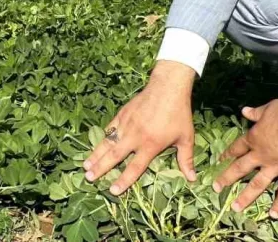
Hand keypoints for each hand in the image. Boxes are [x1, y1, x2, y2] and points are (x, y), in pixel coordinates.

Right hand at [83, 61, 197, 194]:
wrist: (167, 88)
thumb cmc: (179, 114)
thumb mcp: (186, 138)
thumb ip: (186, 159)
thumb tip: (192, 178)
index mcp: (150, 145)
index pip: (134, 167)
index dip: (123, 180)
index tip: (113, 191)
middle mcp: (135, 137)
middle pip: (114, 156)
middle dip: (101, 169)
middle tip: (88, 179)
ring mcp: (126, 124)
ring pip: (107, 143)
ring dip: (95, 155)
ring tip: (85, 166)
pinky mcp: (122, 114)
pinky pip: (109, 128)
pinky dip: (102, 138)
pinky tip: (95, 145)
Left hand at [213, 96, 277, 218]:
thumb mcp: (269, 108)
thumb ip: (256, 113)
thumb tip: (244, 111)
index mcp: (254, 138)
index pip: (237, 148)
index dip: (227, 153)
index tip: (218, 161)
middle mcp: (261, 155)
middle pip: (240, 168)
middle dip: (226, 179)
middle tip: (216, 188)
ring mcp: (276, 167)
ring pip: (258, 185)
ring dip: (246, 197)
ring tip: (235, 208)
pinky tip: (273, 215)